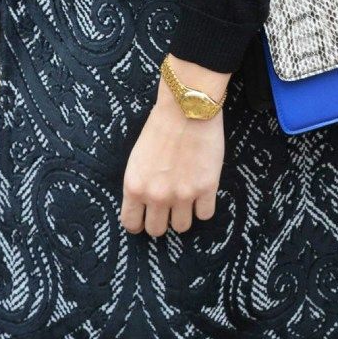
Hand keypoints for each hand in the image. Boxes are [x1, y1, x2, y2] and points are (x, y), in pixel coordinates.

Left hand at [120, 63, 227, 236]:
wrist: (186, 108)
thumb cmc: (160, 127)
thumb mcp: (138, 159)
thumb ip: (140, 185)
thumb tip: (145, 205)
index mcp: (134, 186)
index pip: (131, 224)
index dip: (139, 223)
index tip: (146, 217)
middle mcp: (156, 195)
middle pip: (157, 231)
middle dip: (162, 221)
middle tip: (168, 208)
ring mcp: (182, 194)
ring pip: (182, 227)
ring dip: (184, 215)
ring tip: (186, 199)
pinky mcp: (206, 188)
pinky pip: (205, 215)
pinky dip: (203, 207)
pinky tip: (202, 192)